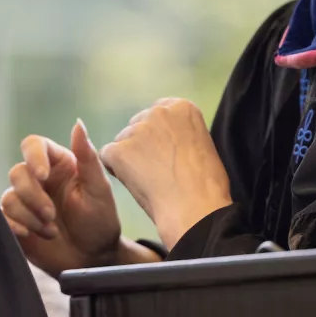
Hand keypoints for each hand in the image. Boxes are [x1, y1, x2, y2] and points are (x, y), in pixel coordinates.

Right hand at [2, 120, 122, 276]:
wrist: (93, 259)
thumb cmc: (100, 221)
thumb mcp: (99, 190)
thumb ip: (87, 157)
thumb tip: (78, 123)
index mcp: (57, 165)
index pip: (33, 145)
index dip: (33, 157)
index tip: (43, 176)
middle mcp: (37, 179)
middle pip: (17, 172)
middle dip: (33, 196)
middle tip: (52, 215)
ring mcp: (24, 201)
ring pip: (9, 197)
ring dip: (29, 215)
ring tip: (50, 231)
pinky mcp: (15, 222)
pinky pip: (1, 216)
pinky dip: (14, 225)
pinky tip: (30, 234)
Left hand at [100, 98, 232, 247]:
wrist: (195, 208)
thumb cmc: (207, 184)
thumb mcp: (202, 145)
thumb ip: (181, 134)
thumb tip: (167, 141)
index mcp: (182, 108)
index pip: (159, 112)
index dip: (160, 136)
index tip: (167, 152)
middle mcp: (157, 112)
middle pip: (138, 124)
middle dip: (142, 144)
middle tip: (157, 170)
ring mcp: (136, 129)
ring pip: (123, 141)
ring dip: (129, 158)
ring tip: (149, 181)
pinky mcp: (118, 149)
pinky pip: (108, 156)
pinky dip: (116, 169)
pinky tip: (134, 183)